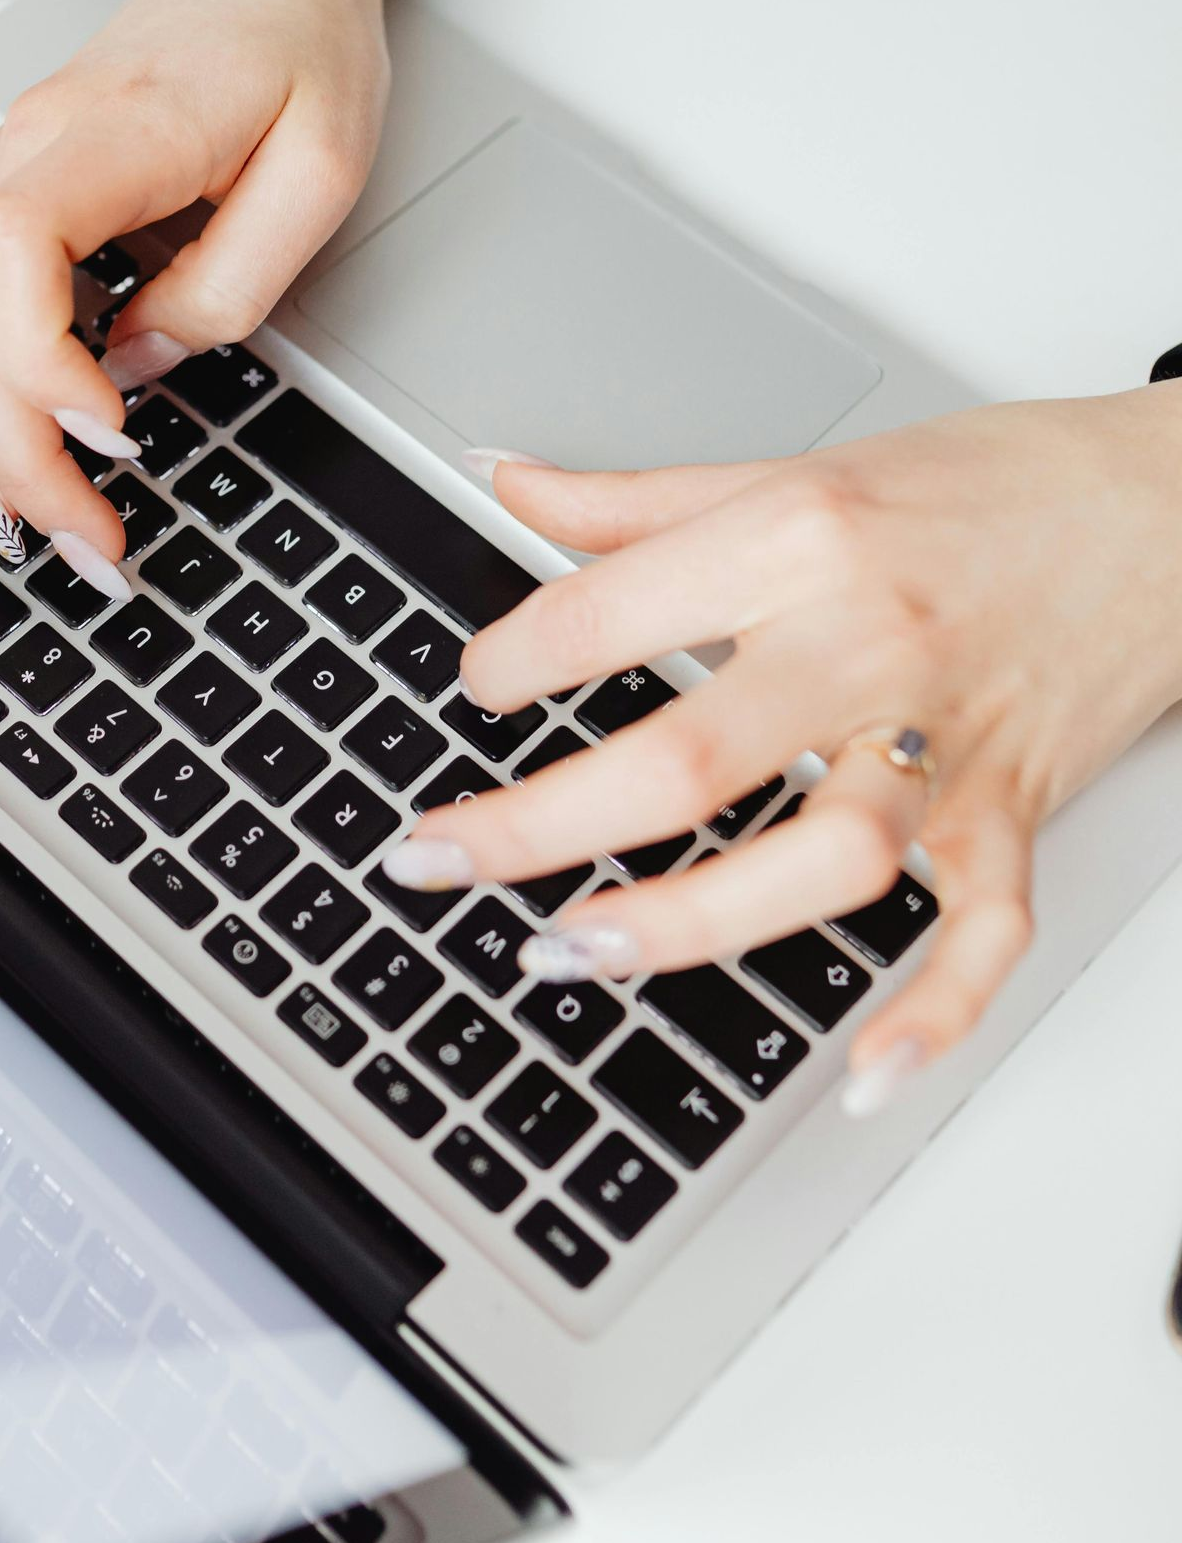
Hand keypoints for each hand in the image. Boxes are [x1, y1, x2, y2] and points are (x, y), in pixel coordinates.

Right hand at [0, 0, 394, 591]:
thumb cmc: (297, 46)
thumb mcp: (323, 170)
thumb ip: (232, 280)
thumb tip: (137, 363)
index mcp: (114, 131)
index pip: (6, 245)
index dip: (36, 365)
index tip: (111, 437)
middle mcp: (23, 146)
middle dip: (6, 453)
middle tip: (89, 540)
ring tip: (11, 508)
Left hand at [382, 389, 1181, 1106]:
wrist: (1171, 506)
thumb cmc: (987, 486)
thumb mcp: (794, 467)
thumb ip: (636, 497)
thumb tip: (505, 478)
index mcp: (802, 539)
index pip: (615, 611)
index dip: (515, 659)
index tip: (472, 688)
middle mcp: (869, 643)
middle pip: (687, 759)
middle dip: (539, 823)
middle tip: (435, 857)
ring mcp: (946, 742)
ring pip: (822, 861)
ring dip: (689, 923)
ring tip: (570, 950)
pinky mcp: (1013, 812)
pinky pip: (983, 935)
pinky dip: (931, 1013)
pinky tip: (857, 1075)